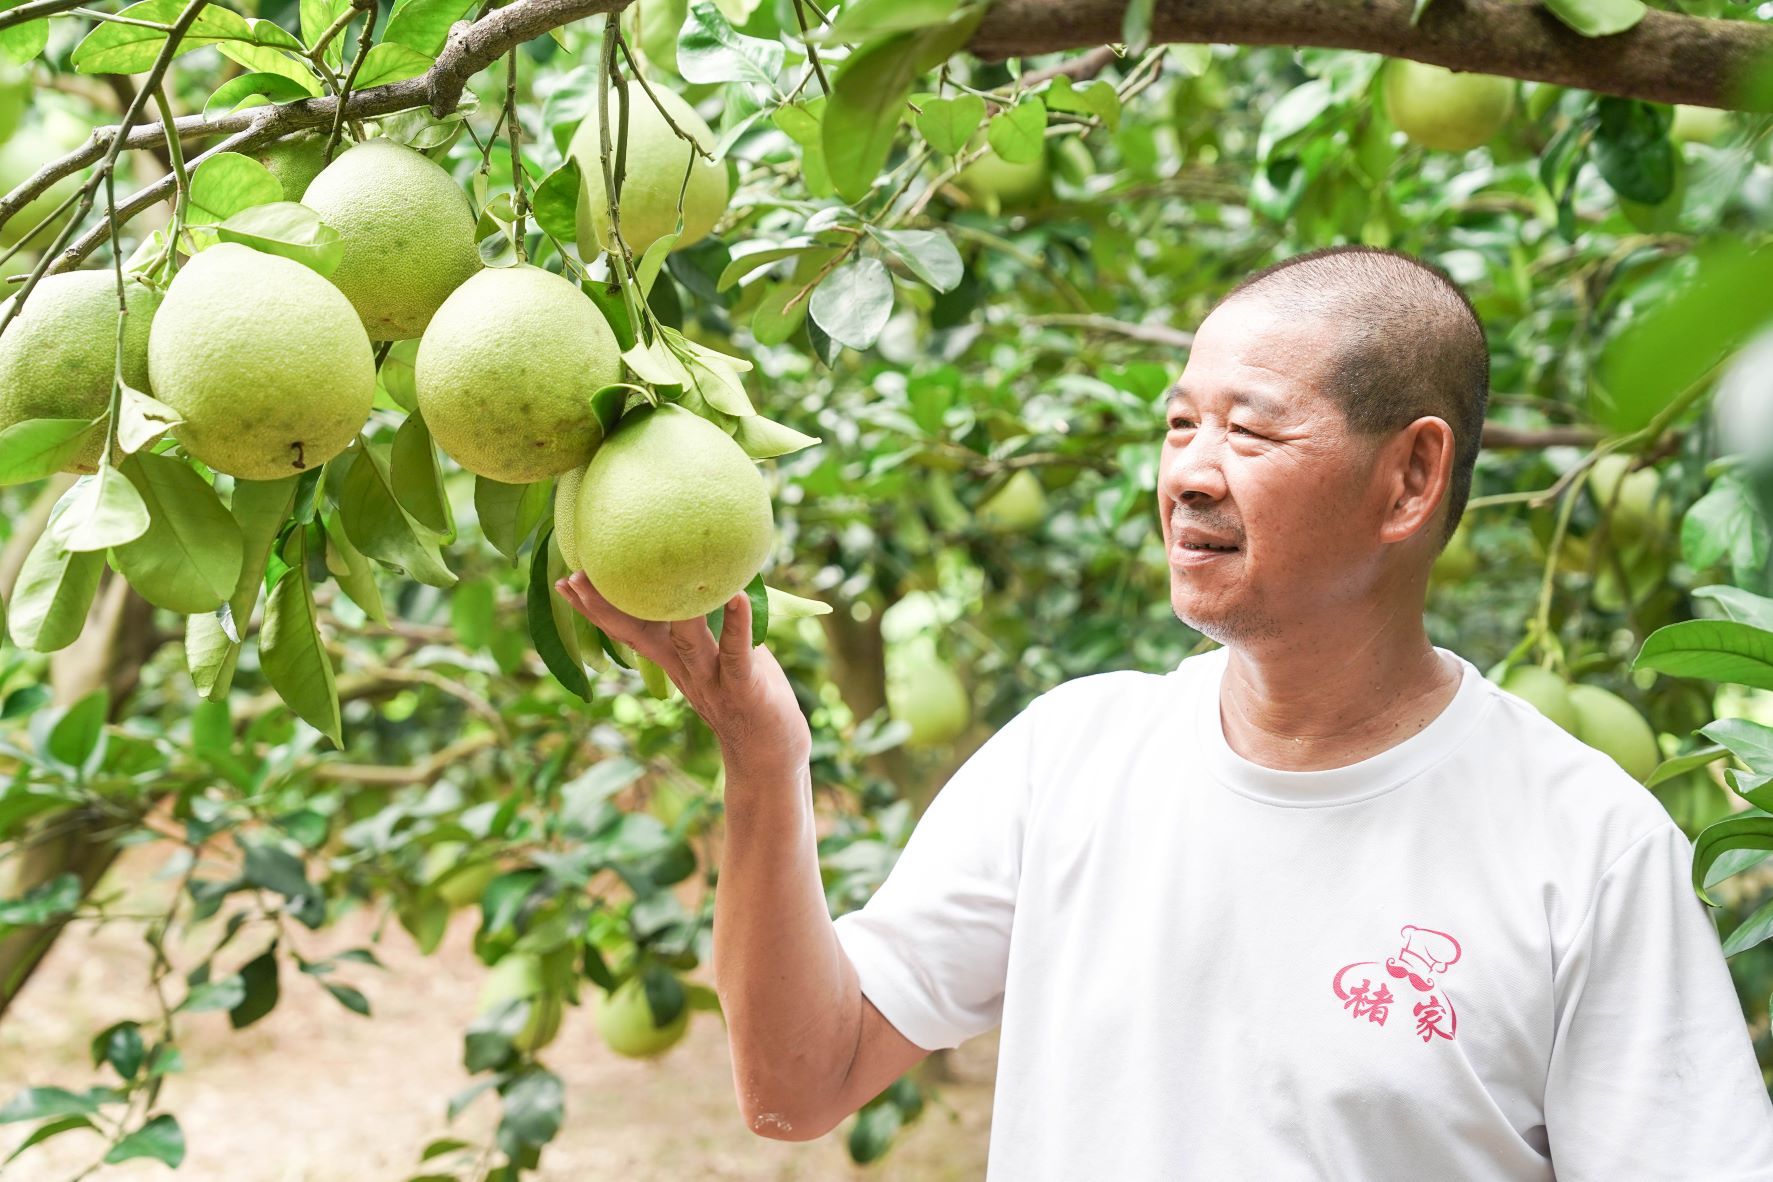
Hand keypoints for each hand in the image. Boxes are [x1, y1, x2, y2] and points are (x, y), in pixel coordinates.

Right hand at [553, 572, 811, 771]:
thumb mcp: (720, 656)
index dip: (597, 608)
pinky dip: (737, 624)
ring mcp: (712, 680)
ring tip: (658, 571)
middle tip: (578, 576)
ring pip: (686, 641)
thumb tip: (711, 576)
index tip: (567, 579)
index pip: (628, 630)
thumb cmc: (748, 696)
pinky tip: (737, 595)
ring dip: (671, 609)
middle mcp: (684, 670)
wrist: (767, 758)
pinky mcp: (744, 689)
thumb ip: (710, 623)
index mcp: (674, 660)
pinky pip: (737, 653)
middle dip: (606, 606)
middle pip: (639, 634)